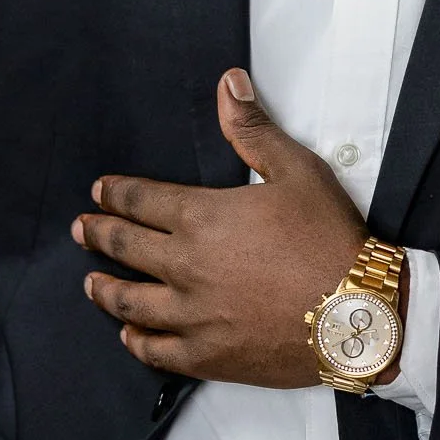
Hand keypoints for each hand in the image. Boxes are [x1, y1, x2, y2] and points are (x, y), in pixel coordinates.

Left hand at [72, 71, 377, 386]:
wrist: (358, 312)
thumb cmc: (330, 239)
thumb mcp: (297, 170)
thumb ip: (253, 129)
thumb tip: (228, 84)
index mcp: (202, 218)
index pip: (141, 201)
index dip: (115, 194)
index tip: (99, 192)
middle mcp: (185, 267)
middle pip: (125, 248)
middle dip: (98, 234)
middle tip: (81, 229)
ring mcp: (193, 315)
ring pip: (130, 303)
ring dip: (105, 290)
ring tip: (92, 283)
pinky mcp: (208, 355)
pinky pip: (157, 351)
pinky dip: (137, 342)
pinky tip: (130, 336)